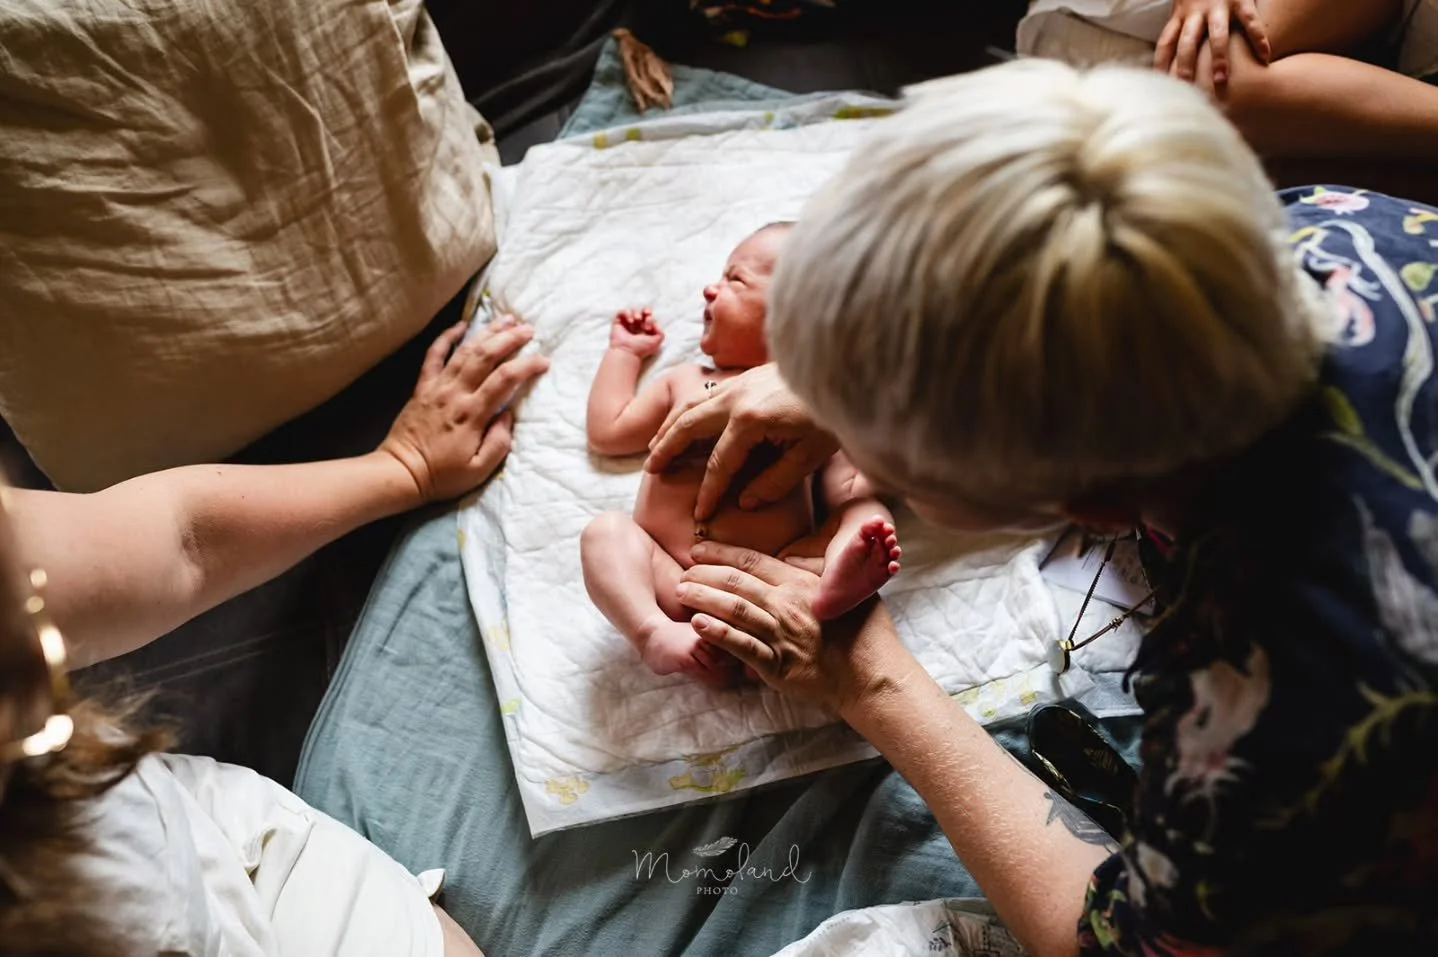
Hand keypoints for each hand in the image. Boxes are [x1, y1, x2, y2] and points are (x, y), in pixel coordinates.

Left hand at [380, 316, 549, 501]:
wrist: (401, 472)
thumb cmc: (442, 475)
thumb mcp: (479, 470)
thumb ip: (499, 443)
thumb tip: (508, 416)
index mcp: (473, 414)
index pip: (505, 380)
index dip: (527, 366)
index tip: (544, 361)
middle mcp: (456, 393)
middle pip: (486, 356)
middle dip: (509, 339)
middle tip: (529, 329)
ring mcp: (437, 386)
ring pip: (465, 351)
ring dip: (487, 332)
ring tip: (506, 319)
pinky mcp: (423, 387)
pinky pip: (434, 355)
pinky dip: (447, 337)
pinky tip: (461, 325)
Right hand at [610, 308, 664, 357]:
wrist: (628, 352)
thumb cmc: (641, 348)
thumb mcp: (657, 342)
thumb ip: (661, 333)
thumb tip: (656, 324)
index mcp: (645, 330)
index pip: (650, 318)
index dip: (651, 319)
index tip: (648, 327)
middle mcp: (636, 326)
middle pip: (642, 311)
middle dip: (646, 310)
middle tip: (646, 315)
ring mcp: (626, 324)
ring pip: (633, 310)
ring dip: (636, 312)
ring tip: (637, 320)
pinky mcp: (618, 323)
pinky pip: (622, 312)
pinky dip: (627, 313)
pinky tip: (630, 321)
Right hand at [644, 364, 838, 520]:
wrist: (845, 367)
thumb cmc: (833, 413)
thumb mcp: (810, 455)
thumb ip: (775, 482)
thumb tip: (744, 502)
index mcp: (750, 421)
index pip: (720, 464)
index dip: (708, 492)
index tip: (699, 514)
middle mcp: (736, 398)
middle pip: (689, 426)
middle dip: (667, 449)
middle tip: (650, 469)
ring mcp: (739, 383)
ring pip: (692, 405)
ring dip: (670, 426)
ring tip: (655, 445)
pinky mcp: (747, 376)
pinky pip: (706, 395)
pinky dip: (688, 411)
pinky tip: (686, 421)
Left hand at [676, 542, 909, 712]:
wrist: (871, 675)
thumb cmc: (866, 633)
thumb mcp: (849, 590)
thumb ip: (822, 572)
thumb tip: (803, 557)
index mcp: (802, 583)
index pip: (753, 561)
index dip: (722, 552)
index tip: (699, 548)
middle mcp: (788, 604)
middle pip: (736, 582)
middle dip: (703, 573)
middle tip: (682, 571)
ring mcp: (781, 635)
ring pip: (734, 609)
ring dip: (703, 598)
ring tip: (681, 591)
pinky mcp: (776, 665)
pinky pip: (741, 646)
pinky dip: (717, 633)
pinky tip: (697, 624)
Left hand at [1155, 0, 1269, 86]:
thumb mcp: (1183, 4)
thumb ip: (1179, 27)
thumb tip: (1170, 59)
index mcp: (1180, 15)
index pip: (1165, 43)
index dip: (1160, 65)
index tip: (1161, 87)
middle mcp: (1196, 12)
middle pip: (1187, 43)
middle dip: (1185, 67)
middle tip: (1188, 91)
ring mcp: (1219, 5)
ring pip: (1217, 34)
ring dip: (1218, 58)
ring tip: (1221, 80)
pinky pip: (1250, 21)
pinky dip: (1258, 38)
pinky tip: (1265, 57)